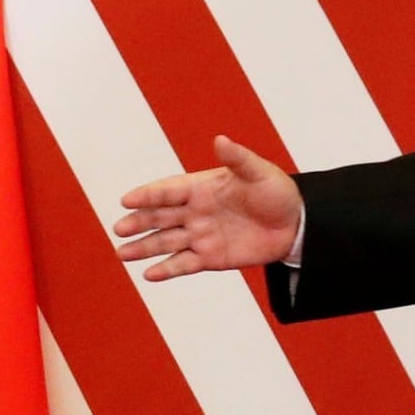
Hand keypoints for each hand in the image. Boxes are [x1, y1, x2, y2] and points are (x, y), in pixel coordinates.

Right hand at [114, 136, 302, 279]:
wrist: (295, 225)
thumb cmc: (276, 192)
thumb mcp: (259, 172)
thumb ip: (238, 159)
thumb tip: (220, 139)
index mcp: (200, 187)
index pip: (167, 191)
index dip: (147, 195)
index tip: (126, 200)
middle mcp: (194, 212)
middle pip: (159, 217)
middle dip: (138, 223)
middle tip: (119, 229)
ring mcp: (200, 236)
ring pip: (165, 242)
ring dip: (144, 248)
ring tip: (122, 254)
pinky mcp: (209, 258)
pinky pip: (183, 264)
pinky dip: (167, 270)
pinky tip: (149, 274)